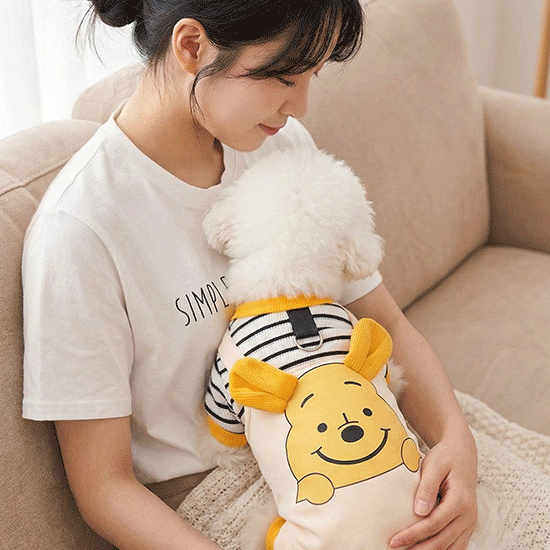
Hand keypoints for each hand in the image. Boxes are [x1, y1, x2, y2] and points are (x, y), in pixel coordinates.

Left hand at [389, 429, 477, 549]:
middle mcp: (469, 516)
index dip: (413, 534)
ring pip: (451, 549)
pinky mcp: (467, 526)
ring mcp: (470, 523)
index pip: (434, 524)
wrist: (462, 454)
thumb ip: (427, 487)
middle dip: (417, 548)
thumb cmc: (445, 458)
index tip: (394, 540)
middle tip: (394, 549)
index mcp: (461, 500)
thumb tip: (419, 511)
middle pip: (442, 541)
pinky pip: (455, 546)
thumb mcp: (434, 465)